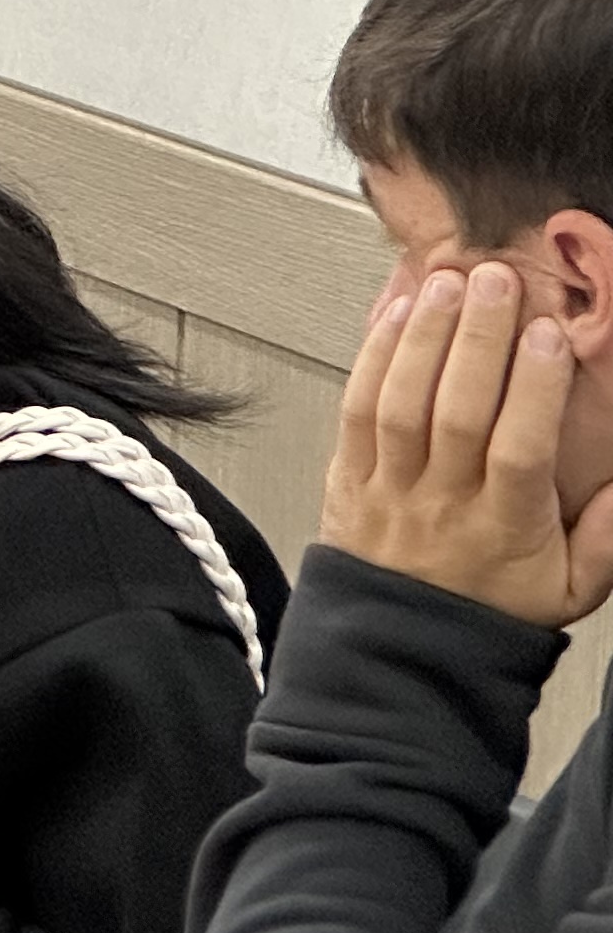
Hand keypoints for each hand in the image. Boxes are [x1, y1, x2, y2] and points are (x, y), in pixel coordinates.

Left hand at [323, 260, 612, 628]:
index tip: (548, 337)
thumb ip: (611, 538)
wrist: (402, 650)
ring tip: (447, 283)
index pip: (518, 450)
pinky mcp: (347, 478)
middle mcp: (441, 502)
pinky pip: (353, 412)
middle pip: (454, 412)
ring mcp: (387, 488)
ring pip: (398, 404)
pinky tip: (394, 314)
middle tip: (496, 281)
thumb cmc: (491, 609)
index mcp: (503, 526)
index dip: (533, 390)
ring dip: (423, 337)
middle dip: (476, 340)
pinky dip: (372, 358)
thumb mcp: (572, 589)